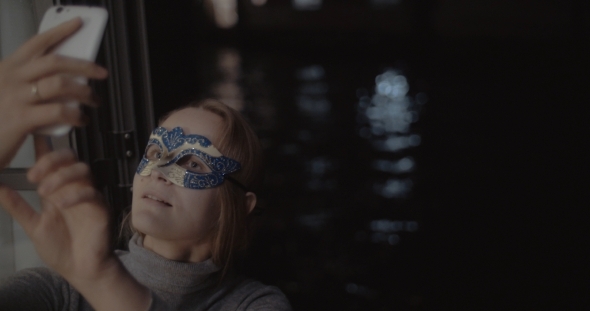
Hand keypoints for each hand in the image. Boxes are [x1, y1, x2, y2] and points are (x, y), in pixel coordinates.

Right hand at [0, 18, 107, 168]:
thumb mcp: (7, 93)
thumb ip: (29, 84)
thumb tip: (63, 80)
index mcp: (8, 69)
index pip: (36, 43)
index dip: (59, 31)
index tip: (77, 24)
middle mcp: (11, 78)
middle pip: (55, 62)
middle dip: (83, 65)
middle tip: (100, 72)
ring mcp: (16, 97)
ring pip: (60, 84)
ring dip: (84, 92)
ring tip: (93, 100)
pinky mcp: (21, 118)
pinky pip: (58, 111)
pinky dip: (76, 115)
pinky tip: (81, 120)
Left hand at [0, 150, 152, 309]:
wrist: (80, 269)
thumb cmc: (61, 249)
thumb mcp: (33, 226)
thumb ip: (18, 206)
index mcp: (57, 190)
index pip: (51, 162)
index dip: (43, 147)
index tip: (30, 141)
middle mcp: (73, 188)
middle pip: (70, 158)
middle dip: (51, 160)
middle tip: (32, 176)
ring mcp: (88, 196)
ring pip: (82, 170)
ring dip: (61, 176)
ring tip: (43, 192)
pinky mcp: (100, 207)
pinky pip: (91, 193)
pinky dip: (75, 195)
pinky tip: (61, 204)